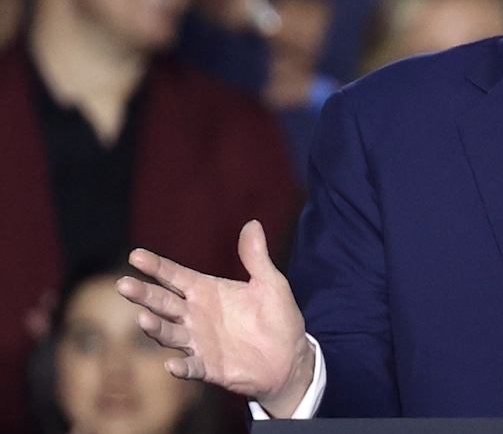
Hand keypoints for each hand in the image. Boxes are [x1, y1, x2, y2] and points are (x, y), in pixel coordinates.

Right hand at [117, 220, 313, 416]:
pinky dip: (181, 366)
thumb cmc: (277, 317)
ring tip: (142, 319)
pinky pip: (191, 367)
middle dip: (143, 294)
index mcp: (206, 291)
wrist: (290, 357)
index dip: (156, 266)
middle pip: (163, 302)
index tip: (135, 255)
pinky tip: (171, 364)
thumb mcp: (270, 283)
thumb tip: (253, 223)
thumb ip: (256, 257)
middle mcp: (195, 315)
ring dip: (155, 327)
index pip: (175, 276)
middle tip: (123, 284)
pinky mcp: (209, 367)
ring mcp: (199, 342)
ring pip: (170, 333)